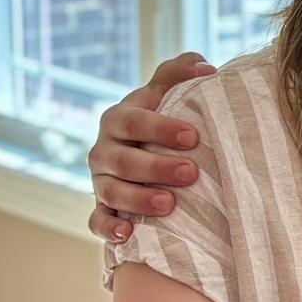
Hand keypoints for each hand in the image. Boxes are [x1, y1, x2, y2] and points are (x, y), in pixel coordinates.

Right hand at [88, 52, 215, 241]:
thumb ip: (180, 73)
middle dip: (155, 168)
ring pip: (110, 192)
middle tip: (191, 172)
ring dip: (138, 200)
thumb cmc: (163, 118)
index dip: (161, 128)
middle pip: (122, 161)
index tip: (193, 136)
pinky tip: (128, 233)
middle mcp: (104, 150)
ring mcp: (100, 181)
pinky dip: (108, 228)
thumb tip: (205, 68)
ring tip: (170, 205)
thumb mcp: (167, 92)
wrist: (146, 151)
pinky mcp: (102, 208)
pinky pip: (96, 221)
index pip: (134, 121)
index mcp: (119, 119)